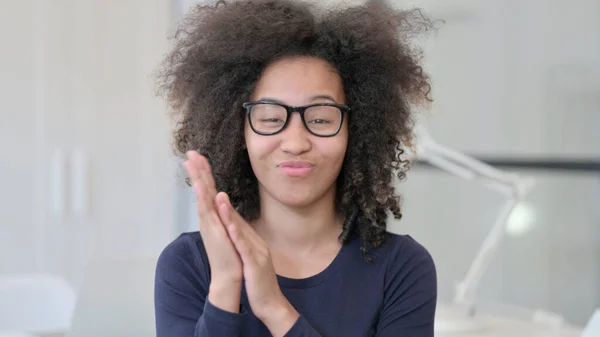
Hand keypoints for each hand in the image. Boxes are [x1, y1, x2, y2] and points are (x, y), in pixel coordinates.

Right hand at [183, 151, 242, 311]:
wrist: (229, 275)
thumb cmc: (229, 254)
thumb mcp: (227, 230)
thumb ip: (223, 216)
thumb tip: (220, 204)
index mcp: (212, 216)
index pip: (207, 189)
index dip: (203, 172)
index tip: (198, 156)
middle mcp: (208, 217)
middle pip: (201, 189)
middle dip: (196, 170)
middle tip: (190, 152)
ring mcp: (209, 224)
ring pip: (201, 197)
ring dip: (197, 180)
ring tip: (192, 163)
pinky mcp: (214, 232)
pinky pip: (208, 212)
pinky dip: (205, 199)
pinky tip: (202, 187)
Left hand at [216, 197, 298, 335]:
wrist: (271, 304)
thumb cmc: (257, 283)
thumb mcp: (249, 259)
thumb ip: (243, 244)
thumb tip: (234, 233)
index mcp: (251, 241)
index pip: (234, 218)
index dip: (221, 203)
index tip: (210, 190)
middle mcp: (255, 242)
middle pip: (236, 218)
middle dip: (222, 200)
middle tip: (213, 186)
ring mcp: (257, 252)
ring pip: (240, 230)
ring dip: (230, 214)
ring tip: (219, 197)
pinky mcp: (255, 265)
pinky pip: (246, 249)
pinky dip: (238, 237)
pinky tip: (230, 227)